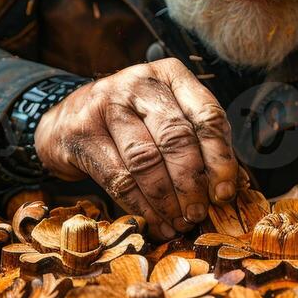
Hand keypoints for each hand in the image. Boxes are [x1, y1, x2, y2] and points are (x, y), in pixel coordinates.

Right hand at [34, 58, 237, 241]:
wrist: (66, 121)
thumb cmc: (130, 124)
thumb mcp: (165, 118)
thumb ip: (198, 143)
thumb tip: (231, 187)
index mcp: (171, 74)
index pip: (207, 114)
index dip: (220, 158)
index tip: (224, 192)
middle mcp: (139, 83)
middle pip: (177, 138)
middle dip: (192, 184)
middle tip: (198, 213)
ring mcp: (107, 104)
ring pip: (146, 160)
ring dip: (167, 200)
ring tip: (179, 222)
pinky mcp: (82, 132)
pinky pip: (118, 178)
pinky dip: (141, 207)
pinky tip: (155, 222)